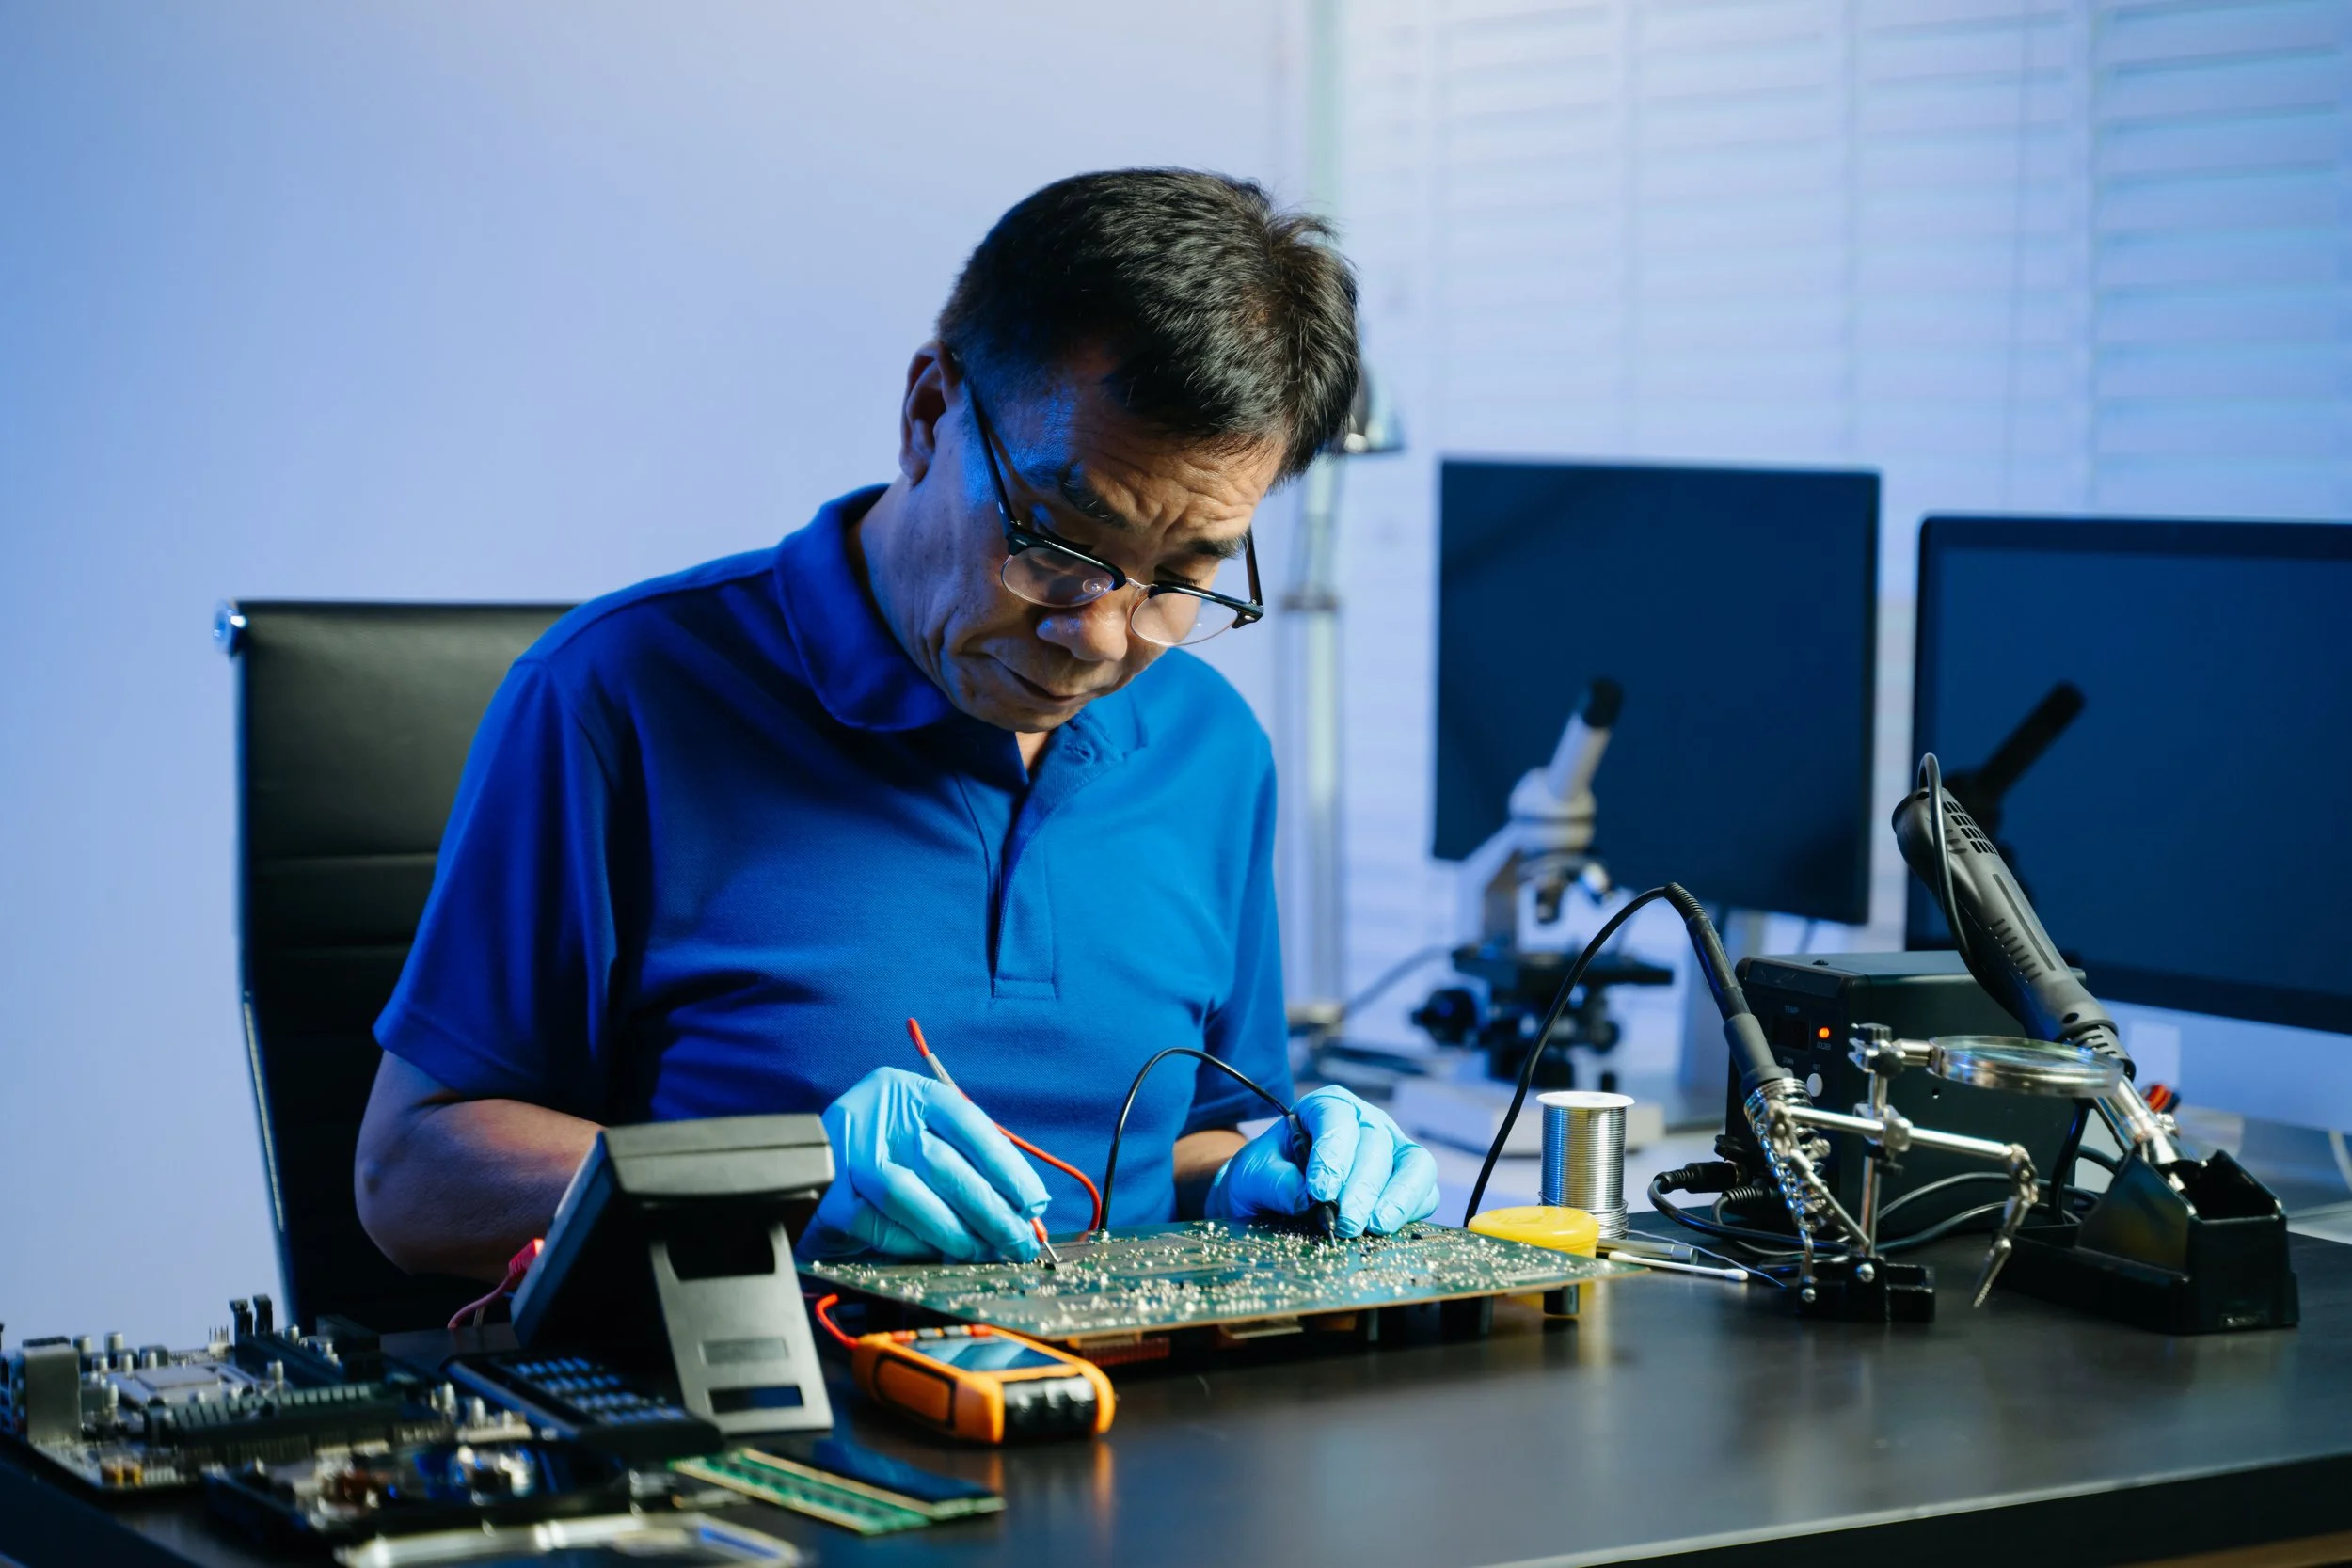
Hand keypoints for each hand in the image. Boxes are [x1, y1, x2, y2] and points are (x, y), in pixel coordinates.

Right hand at [799, 1067, 1050, 1262]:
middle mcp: (873, 1114)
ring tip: (981, 1251)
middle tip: (1017, 1240)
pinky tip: (937, 1254)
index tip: (1032, 1202)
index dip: (1005, 1165)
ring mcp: (844, 1156)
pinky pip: (878, 1226)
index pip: (966, 1122)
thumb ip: (968, 1165)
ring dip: (953, 1230)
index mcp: (905, 1092)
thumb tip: (1025, 1207)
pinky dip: (915, 1244)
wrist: (808, 1177)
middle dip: (989, 1208)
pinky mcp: (826, 1199)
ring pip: (909, 1195)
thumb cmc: (885, 1160)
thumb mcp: (923, 1143)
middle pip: (943, 1162)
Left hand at [1203, 1085, 1439, 1237]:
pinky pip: (1426, 1192)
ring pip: (1414, 1164)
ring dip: (1398, 1198)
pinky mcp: (1409, 1183)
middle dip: (1362, 1187)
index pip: (1337, 1118)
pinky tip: (1389, 1232)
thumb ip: (1271, 1181)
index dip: (1333, 1153)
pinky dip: (1412, 1211)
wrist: (1267, 1198)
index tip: (1320, 1191)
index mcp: (1325, 1107)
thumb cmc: (1262, 1177)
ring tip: (1376, 1228)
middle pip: (1376, 1145)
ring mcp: (1392, 1151)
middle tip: (1346, 1224)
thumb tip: (1304, 1197)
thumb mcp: (1250, 1176)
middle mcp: (1365, 1122)